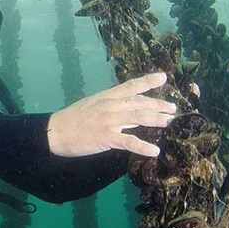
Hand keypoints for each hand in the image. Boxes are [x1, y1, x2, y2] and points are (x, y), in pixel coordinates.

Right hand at [47, 72, 175, 157]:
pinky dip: (143, 147)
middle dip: (159, 105)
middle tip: (173, 108)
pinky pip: (129, 142)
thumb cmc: (71, 119)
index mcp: (106, 96)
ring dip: (156, 120)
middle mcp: (110, 105)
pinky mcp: (106, 137)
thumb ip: (109, 105)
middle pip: (140, 102)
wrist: (55, 131)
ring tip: (170, 122)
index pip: (131, 86)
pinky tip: (154, 151)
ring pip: (138, 117)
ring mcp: (109, 121)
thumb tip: (127, 108)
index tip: (164, 77)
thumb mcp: (91, 105)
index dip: (148, 81)